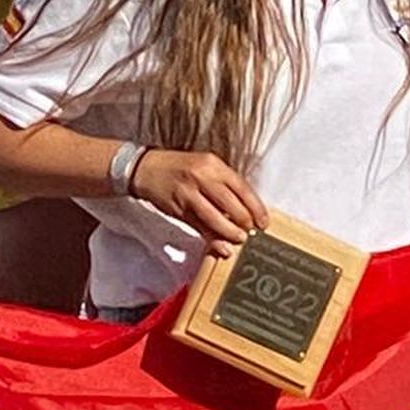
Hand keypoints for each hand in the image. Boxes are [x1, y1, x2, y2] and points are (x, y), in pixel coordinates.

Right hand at [131, 148, 265, 255]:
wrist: (147, 168)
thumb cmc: (179, 168)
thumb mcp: (204, 167)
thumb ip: (223, 185)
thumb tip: (244, 209)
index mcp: (213, 165)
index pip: (241, 187)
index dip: (255, 207)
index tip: (263, 221)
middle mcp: (201, 177)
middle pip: (230, 203)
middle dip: (244, 221)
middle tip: (251, 232)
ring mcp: (188, 193)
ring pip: (215, 217)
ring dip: (229, 232)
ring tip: (239, 239)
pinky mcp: (178, 208)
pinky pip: (199, 226)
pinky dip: (211, 238)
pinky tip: (220, 245)